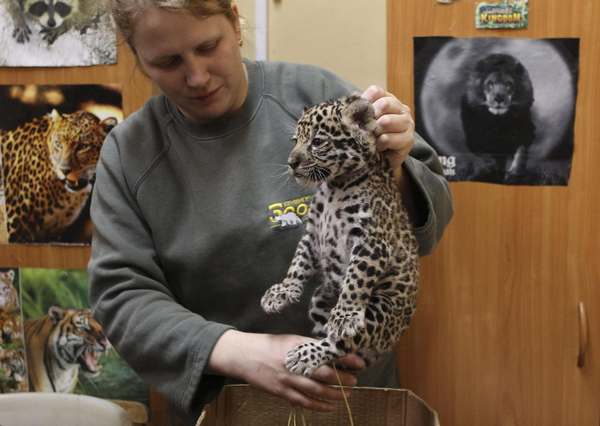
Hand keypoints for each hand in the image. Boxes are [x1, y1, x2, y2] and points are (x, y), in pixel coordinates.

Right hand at [206, 330, 365, 410]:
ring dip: (335, 394)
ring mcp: (287, 378)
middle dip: (343, 379)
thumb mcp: (291, 340)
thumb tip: (332, 353)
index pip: (328, 352)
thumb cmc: (270, 345)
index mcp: (299, 345)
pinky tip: (330, 407)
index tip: (360, 362)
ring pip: (316, 389)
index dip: (346, 358)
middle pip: (325, 373)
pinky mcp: (281, 391)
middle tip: (355, 381)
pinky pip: (303, 401)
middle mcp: (295, 362)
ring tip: (347, 395)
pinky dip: (318, 406)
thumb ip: (310, 347)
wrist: (244, 355)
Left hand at [361, 85, 414, 169]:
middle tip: (364, 129)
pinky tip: (378, 147)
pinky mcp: (409, 139)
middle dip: (369, 118)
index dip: (364, 101)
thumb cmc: (372, 138)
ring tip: (372, 139)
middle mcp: (402, 109)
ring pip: (386, 121)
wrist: (382, 160)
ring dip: (374, 132)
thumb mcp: (364, 121)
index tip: (356, 114)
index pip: (376, 91)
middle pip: (383, 104)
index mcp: (390, 100)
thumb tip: (351, 107)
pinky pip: (387, 138)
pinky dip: (378, 144)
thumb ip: (360, 111)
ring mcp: (408, 123)